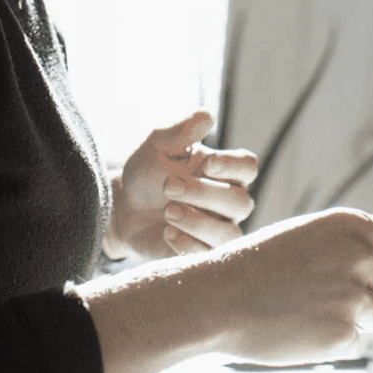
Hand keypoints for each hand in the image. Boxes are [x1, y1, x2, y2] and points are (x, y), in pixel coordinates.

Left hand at [105, 110, 257, 261]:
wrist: (124, 206)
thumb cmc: (148, 171)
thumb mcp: (157, 145)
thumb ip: (180, 131)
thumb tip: (206, 115)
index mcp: (223, 170)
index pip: (248, 166)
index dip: (232, 166)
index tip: (206, 164)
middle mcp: (227, 202)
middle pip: (241, 202)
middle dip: (205, 194)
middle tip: (168, 187)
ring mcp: (217, 229)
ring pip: (230, 234)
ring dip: (198, 223)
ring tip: (167, 212)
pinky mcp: (201, 254)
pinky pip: (210, 257)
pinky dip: (189, 245)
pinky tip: (167, 232)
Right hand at [207, 208, 372, 364]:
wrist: (217, 298)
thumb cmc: (251, 268)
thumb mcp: (300, 236)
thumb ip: (342, 245)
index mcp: (346, 225)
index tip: (364, 270)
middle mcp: (356, 255)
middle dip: (365, 292)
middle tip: (323, 295)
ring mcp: (352, 295)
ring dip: (353, 318)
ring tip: (309, 311)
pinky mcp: (343, 334)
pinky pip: (354, 342)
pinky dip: (332, 342)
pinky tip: (299, 328)